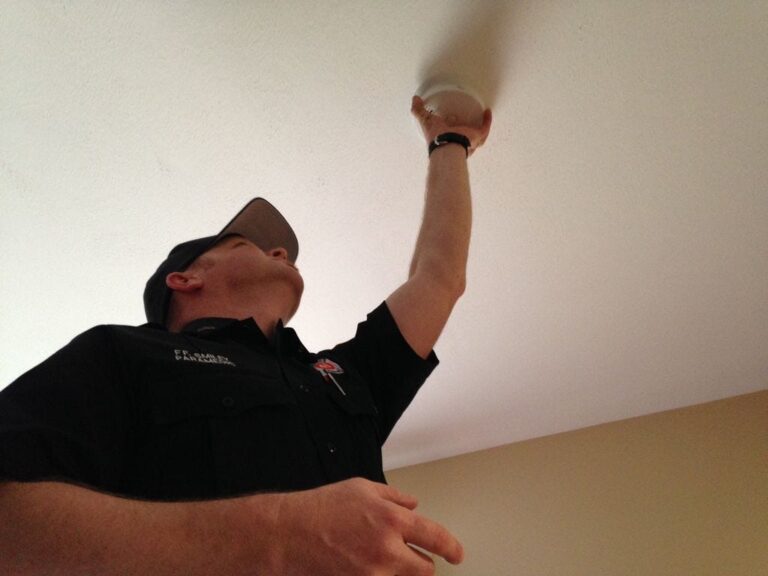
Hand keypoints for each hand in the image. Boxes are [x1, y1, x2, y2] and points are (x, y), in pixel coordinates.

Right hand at [273, 477, 463, 574]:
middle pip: (424, 570)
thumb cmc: (321, 508)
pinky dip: (379, 574)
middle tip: (412, 555)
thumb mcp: (362, 489)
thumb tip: (413, 505)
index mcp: (391, 520)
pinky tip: (365, 562)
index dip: (451, 548)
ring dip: (398, 570)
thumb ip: (394, 497)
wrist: (288, 534)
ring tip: (379, 556)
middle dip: (422, 563)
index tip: (456, 554)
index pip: (436, 538)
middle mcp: (386, 551)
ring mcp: (372, 574)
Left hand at [411, 95, 491, 156]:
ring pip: (476, 136)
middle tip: (467, 119)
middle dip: (465, 130)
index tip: (448, 119)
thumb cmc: (436, 137)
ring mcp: (468, 141)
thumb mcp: (425, 120)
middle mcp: (457, 142)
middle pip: (463, 138)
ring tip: (481, 115)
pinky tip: (487, 111)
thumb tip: (415, 100)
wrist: (447, 145)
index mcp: (445, 139)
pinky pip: (484, 128)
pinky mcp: (477, 137)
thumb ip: (419, 110)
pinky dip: (487, 121)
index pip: (447, 133)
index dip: (447, 126)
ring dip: (479, 126)